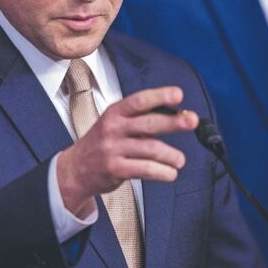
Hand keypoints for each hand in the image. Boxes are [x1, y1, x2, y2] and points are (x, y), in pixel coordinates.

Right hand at [56, 86, 197, 216]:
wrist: (75, 169)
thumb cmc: (102, 143)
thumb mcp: (114, 123)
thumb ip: (140, 120)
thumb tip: (177, 116)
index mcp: (114, 112)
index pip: (139, 101)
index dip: (160, 96)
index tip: (178, 94)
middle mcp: (113, 128)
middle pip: (148, 123)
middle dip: (173, 122)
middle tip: (192, 121)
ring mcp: (113, 149)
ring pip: (150, 149)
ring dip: (171, 155)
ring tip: (180, 160)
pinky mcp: (115, 169)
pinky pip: (145, 169)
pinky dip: (162, 172)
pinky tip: (170, 173)